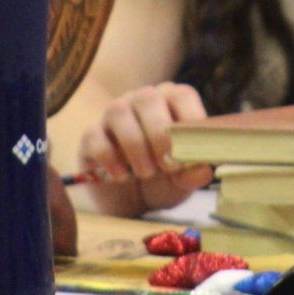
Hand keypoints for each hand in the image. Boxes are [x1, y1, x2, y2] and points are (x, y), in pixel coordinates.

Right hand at [76, 82, 213, 213]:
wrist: (130, 199)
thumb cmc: (163, 178)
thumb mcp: (182, 179)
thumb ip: (193, 173)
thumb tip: (203, 170)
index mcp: (171, 102)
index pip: (182, 94)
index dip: (189, 121)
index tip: (191, 152)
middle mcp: (141, 100)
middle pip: (148, 98)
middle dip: (160, 135)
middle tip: (167, 167)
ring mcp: (113, 114)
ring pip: (118, 112)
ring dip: (135, 146)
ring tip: (145, 173)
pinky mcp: (91, 135)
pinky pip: (95, 136)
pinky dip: (110, 159)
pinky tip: (121, 176)